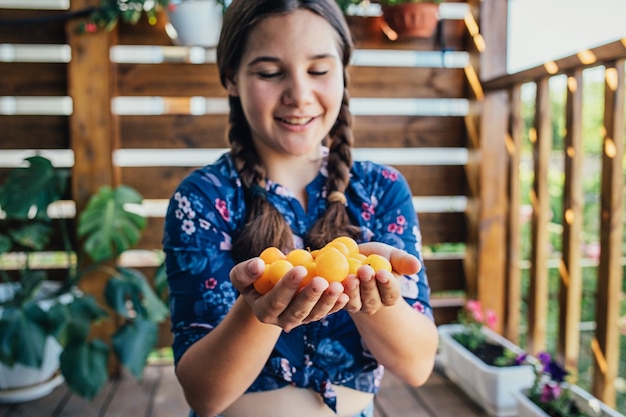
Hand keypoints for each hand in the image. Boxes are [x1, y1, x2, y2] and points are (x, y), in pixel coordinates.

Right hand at [230, 258, 348, 331]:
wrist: (268, 288)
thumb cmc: (254, 278)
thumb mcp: (242, 274)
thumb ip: (245, 271)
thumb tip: (257, 265)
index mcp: (264, 311)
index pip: (275, 301)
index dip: (287, 286)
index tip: (300, 269)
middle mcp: (282, 320)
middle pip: (298, 312)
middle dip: (310, 296)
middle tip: (322, 281)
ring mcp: (301, 320)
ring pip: (314, 315)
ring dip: (327, 301)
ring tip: (338, 286)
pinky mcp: (315, 315)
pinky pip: (327, 312)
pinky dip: (337, 304)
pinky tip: (346, 293)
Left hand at [343, 242, 420, 313]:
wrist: (354, 260)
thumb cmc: (378, 258)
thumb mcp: (392, 256)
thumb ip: (404, 262)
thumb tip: (417, 266)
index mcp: (390, 295)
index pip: (391, 292)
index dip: (386, 283)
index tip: (382, 272)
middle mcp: (374, 304)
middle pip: (372, 299)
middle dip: (368, 285)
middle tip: (365, 270)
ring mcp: (356, 305)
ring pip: (355, 302)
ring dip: (352, 291)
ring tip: (350, 277)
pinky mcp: (340, 302)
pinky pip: (337, 301)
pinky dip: (336, 294)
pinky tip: (334, 283)